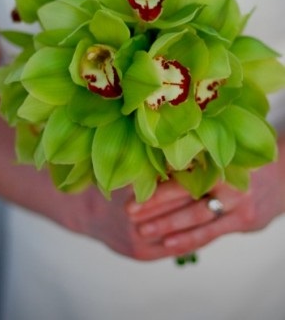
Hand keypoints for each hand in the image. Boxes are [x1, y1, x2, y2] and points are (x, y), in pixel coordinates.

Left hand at [126, 148, 284, 257]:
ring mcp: (239, 203)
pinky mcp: (245, 221)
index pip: (183, 176)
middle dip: (155, 207)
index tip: (132, 195)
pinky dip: (189, 240)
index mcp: (220, 159)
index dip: (157, 188)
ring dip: (167, 226)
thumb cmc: (244, 162)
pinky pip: (211, 234)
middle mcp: (230, 181)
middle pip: (186, 197)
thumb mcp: (224, 155)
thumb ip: (198, 162)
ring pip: (196, 218)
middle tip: (130, 214)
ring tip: (143, 231)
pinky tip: (168, 244)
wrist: (284, 175)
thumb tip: (156, 167)